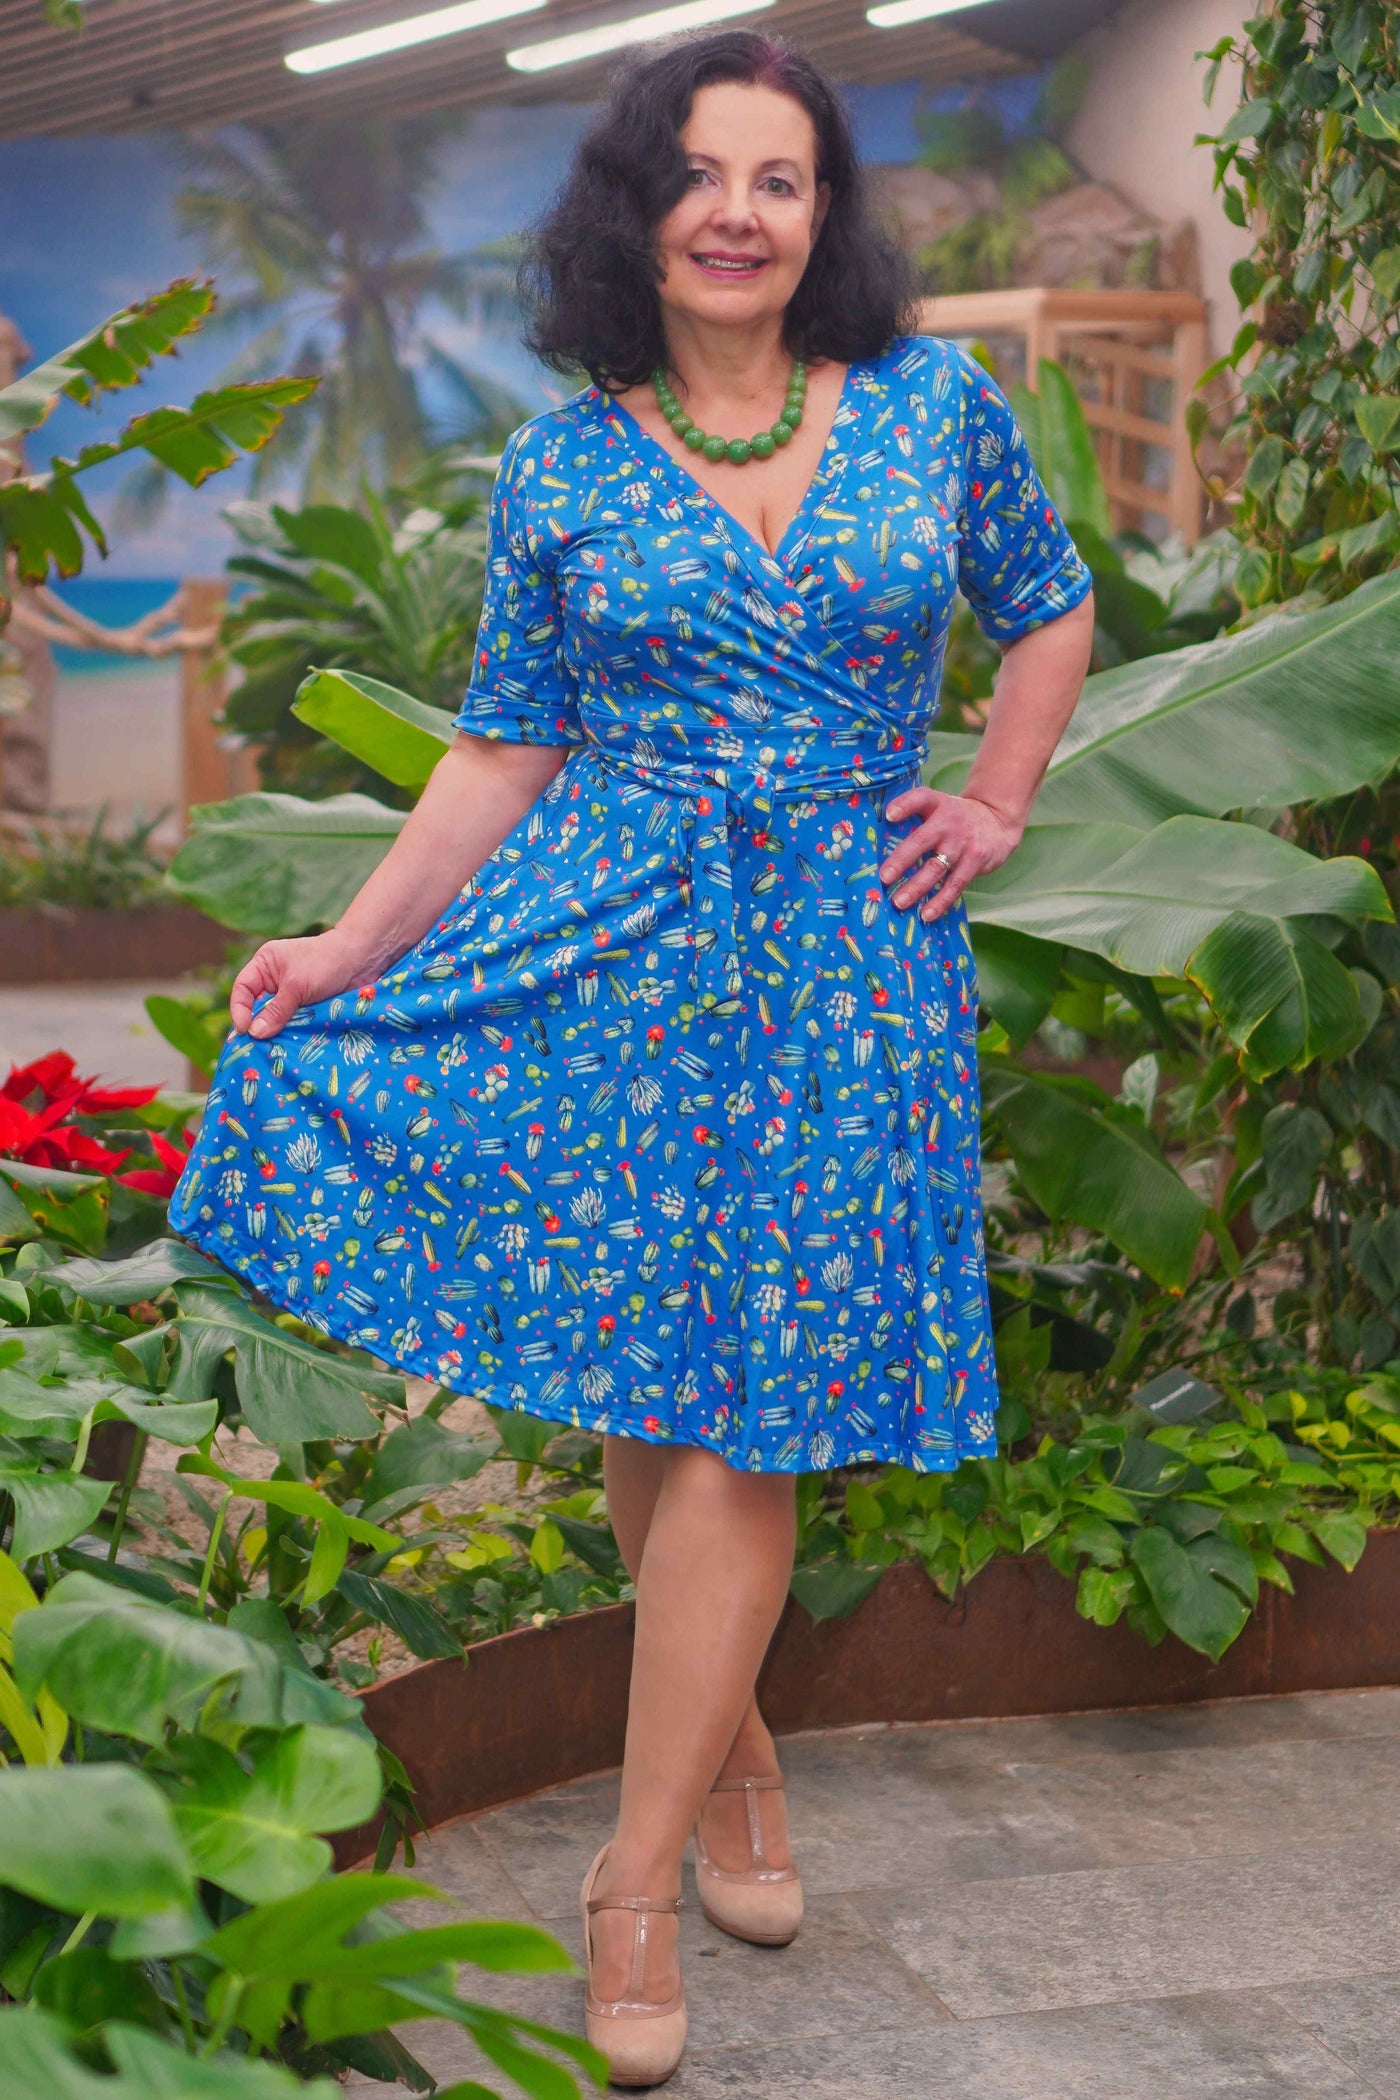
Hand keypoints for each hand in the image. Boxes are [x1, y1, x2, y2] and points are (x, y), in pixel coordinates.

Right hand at [230, 930, 369, 1038]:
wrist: (362, 961)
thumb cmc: (325, 963)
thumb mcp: (296, 987)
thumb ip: (276, 1011)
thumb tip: (255, 1034)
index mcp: (265, 965)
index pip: (242, 989)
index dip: (240, 1010)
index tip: (245, 1030)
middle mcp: (275, 980)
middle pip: (257, 1007)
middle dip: (258, 1026)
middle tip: (256, 1047)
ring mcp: (292, 994)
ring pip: (276, 1019)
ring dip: (277, 1033)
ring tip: (273, 1050)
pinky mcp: (307, 1007)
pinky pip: (294, 1023)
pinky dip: (292, 1034)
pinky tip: (291, 1047)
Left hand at [879, 788, 1022, 921]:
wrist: (997, 820)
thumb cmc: (955, 817)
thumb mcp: (939, 807)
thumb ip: (915, 816)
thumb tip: (876, 841)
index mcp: (936, 804)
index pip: (920, 798)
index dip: (904, 805)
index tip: (889, 815)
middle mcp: (948, 822)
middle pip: (922, 841)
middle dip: (901, 860)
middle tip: (883, 878)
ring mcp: (962, 843)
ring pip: (936, 867)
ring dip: (917, 887)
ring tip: (898, 902)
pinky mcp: (975, 861)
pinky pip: (955, 884)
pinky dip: (940, 901)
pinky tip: (926, 914)